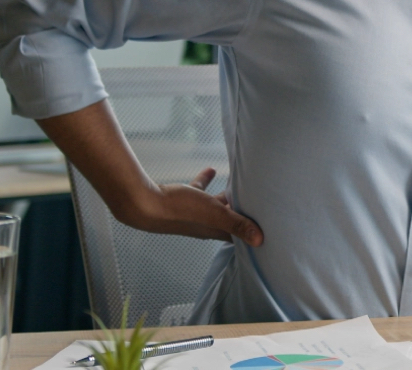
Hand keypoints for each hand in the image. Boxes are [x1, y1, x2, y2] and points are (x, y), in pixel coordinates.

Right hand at [144, 167, 263, 246]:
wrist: (144, 204)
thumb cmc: (181, 210)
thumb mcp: (216, 214)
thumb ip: (238, 224)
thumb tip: (261, 241)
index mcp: (216, 231)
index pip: (239, 236)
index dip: (251, 234)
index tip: (267, 228)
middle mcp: (206, 225)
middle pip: (230, 219)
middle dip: (243, 212)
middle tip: (259, 201)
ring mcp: (194, 213)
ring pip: (216, 205)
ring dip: (227, 196)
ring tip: (240, 183)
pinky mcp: (182, 200)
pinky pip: (199, 191)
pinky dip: (206, 181)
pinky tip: (211, 169)